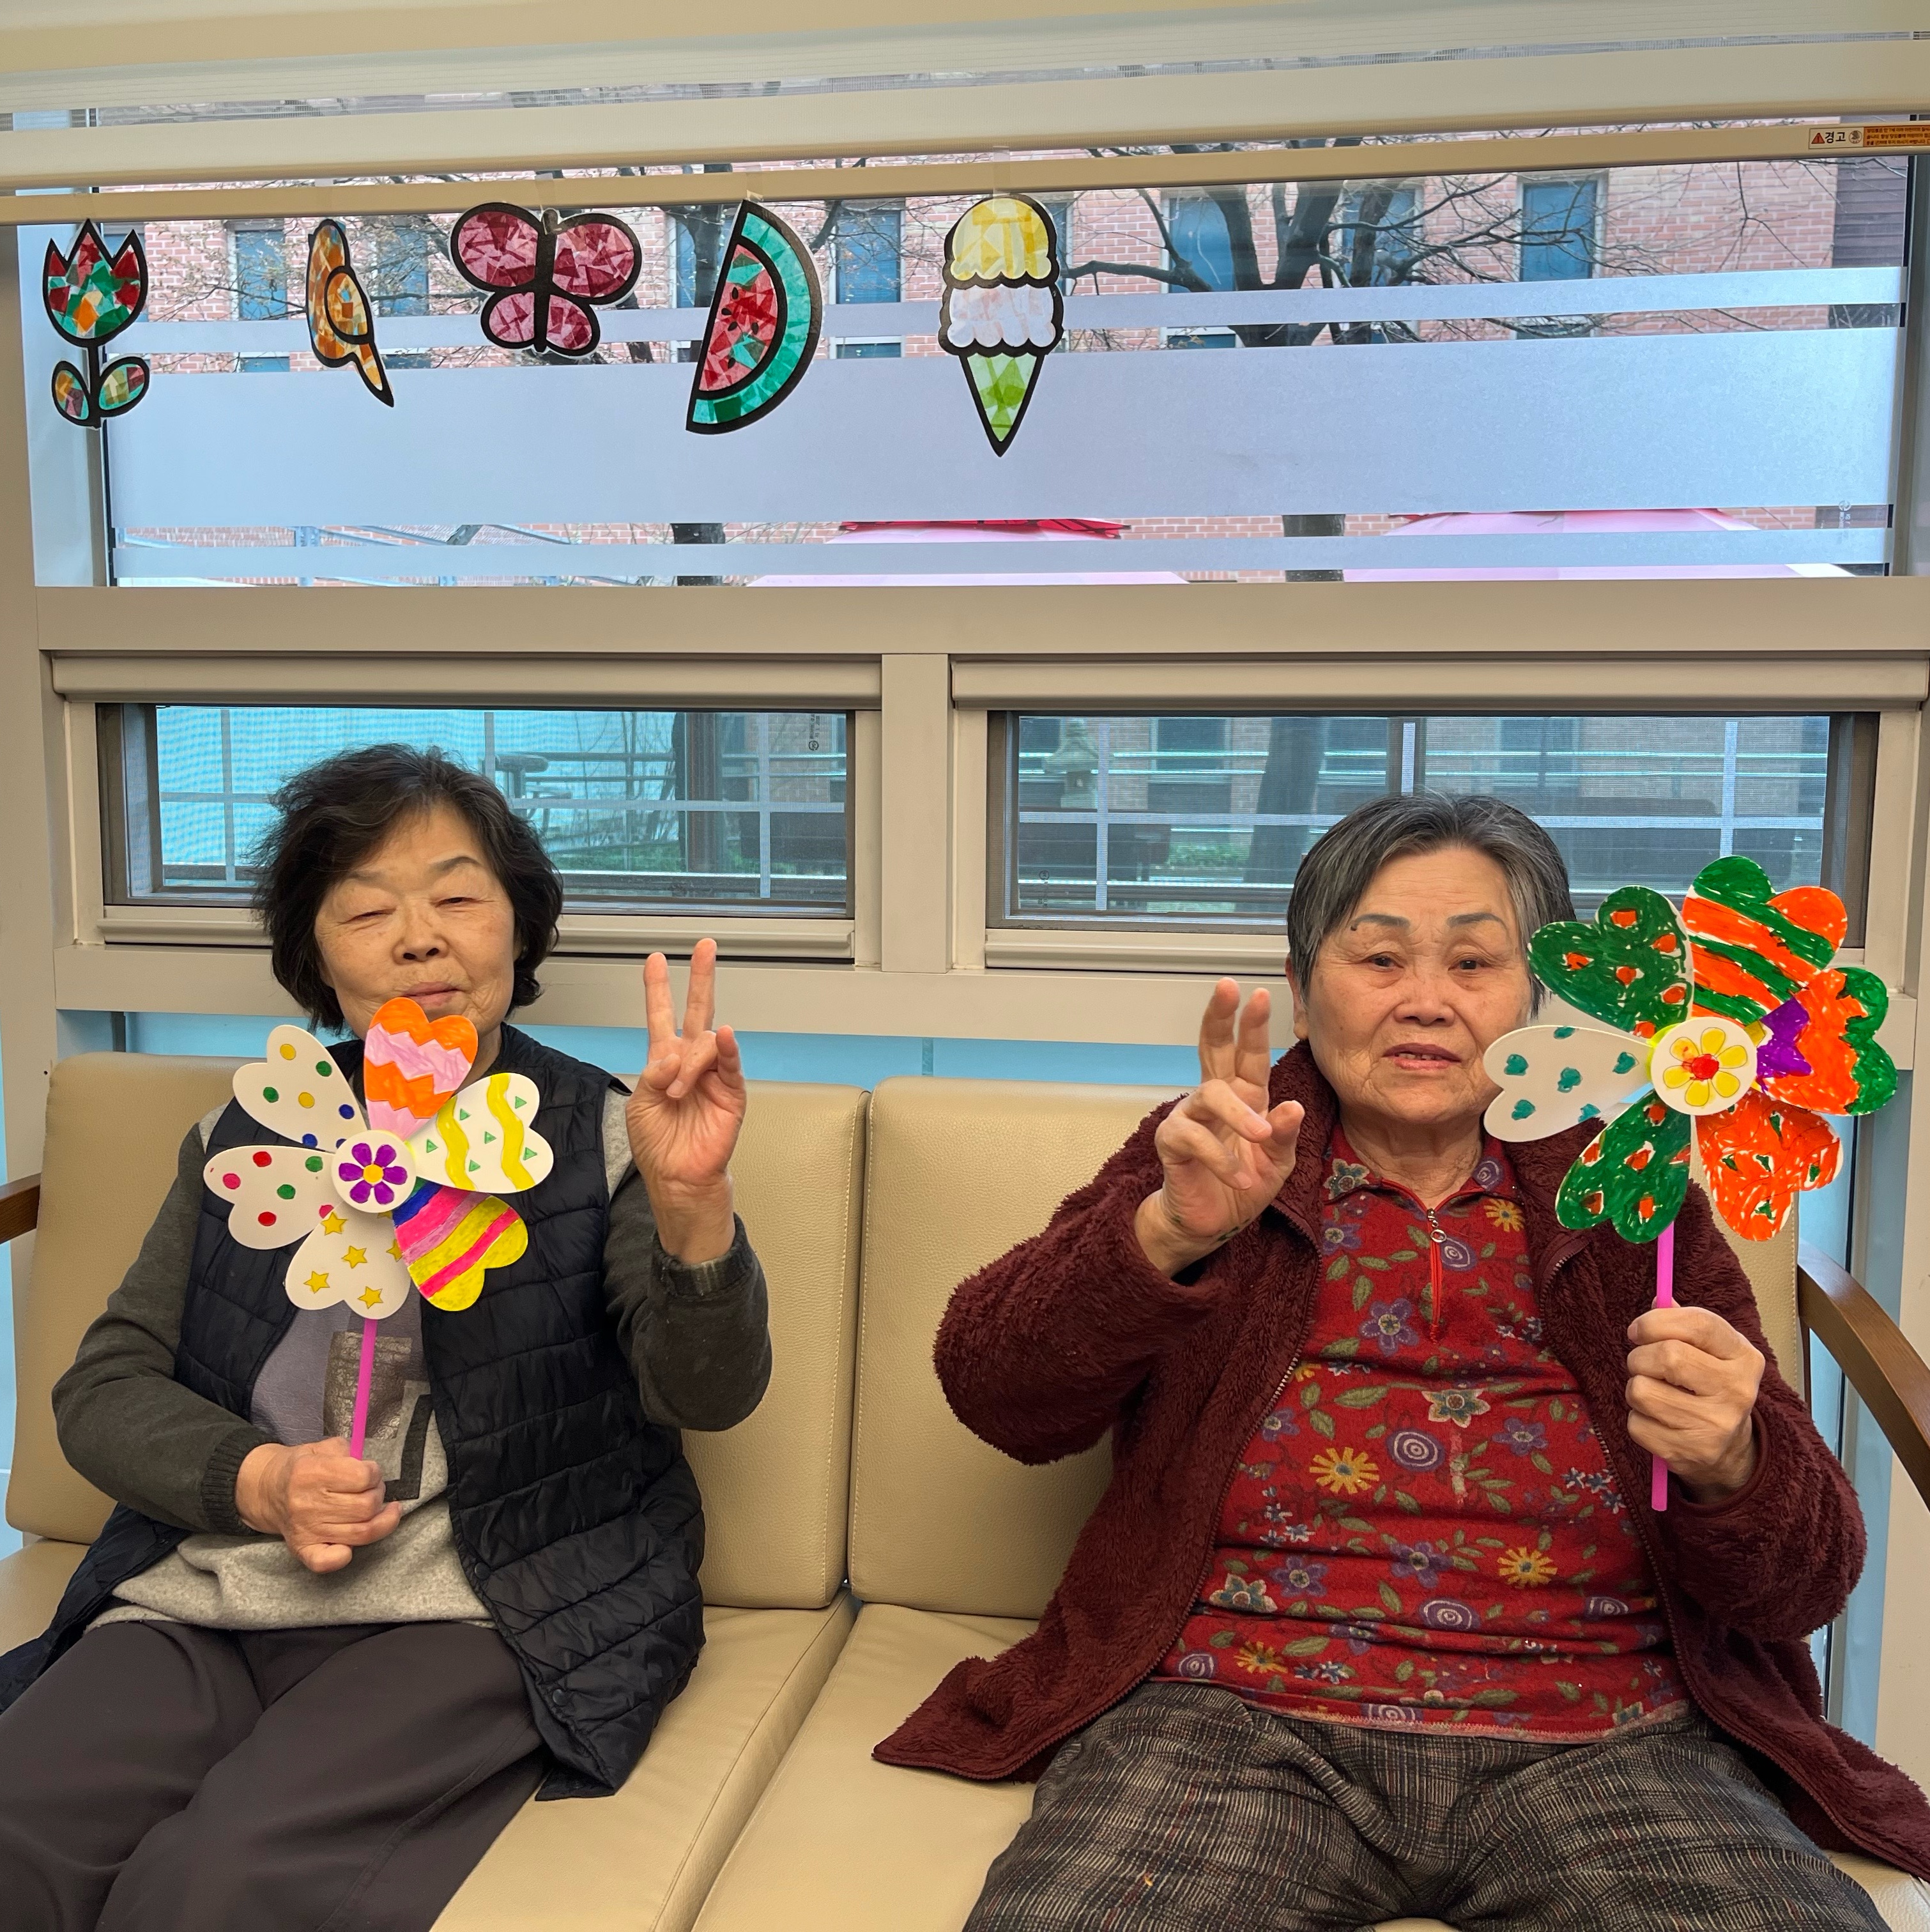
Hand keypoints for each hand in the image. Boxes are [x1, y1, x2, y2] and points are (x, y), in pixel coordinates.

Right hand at [235, 1437, 400, 1573]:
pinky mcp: (302, 1549)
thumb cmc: (303, 1467)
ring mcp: (305, 1529)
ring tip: (375, 1509)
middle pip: (366, 1506)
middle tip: (372, 1490)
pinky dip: (344, 1557)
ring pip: (361, 1533)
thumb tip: (371, 1471)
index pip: (363, 1477)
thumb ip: (350, 1453)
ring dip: (379, 1520)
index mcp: (311, 1472)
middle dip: (378, 1495)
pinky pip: (327, 1562)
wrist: (267, 1490)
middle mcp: (306, 1503)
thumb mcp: (323, 1447)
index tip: (370, 1472)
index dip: (374, 1473)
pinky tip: (353, 1544)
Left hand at [628, 937, 745, 1264]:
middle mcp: (690, 1063)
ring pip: (705, 1045)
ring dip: (689, 1063)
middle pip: (697, 1011)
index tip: (654, 960)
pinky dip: (725, 1049)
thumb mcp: (641, 1106)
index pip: (661, 1017)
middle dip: (701, 979)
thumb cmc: (658, 1145)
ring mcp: (713, 1075)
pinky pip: (730, 1064)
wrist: (678, 1179)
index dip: (657, 989)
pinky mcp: (731, 1092)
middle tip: (705, 947)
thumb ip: (653, 1076)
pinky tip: (723, 1036)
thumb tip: (674, 1054)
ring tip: (678, 1092)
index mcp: (664, 1063)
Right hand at [1134, 978, 1303, 1277]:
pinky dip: (1222, 1158)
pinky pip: (1195, 1138)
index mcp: (1245, 1096)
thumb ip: (1284, 1135)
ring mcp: (1190, 1116)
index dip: (1251, 1024)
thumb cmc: (1244, 1184)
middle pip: (1213, 1047)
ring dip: (1240, 1116)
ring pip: (1211, 1094)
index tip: (1259, 992)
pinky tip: (1241, 1176)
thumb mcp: (1277, 1162)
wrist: (1211, 1223)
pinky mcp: (1172, 1141)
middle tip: (1228, 987)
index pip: (1247, 1053)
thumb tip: (1292, 1107)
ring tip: (1260, 1140)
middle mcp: (1215, 1098)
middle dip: (1220, 1016)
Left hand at [1625, 1306, 1763, 1502]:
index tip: (1638, 1330)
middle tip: (1642, 1364)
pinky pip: (1636, 1424)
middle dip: (1640, 1357)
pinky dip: (1637, 1419)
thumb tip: (1659, 1300)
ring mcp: (1716, 1425)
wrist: (1730, 1450)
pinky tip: (1658, 1420)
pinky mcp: (1690, 1452)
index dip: (1657, 1321)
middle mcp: (1737, 1391)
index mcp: (1744, 1357)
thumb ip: (1686, 1324)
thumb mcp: (1712, 1352)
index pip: (1699, 1324)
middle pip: (1668, 1356)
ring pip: (1642, 1390)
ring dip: (1635, 1388)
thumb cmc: (1711, 1387)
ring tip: (1654, 1393)